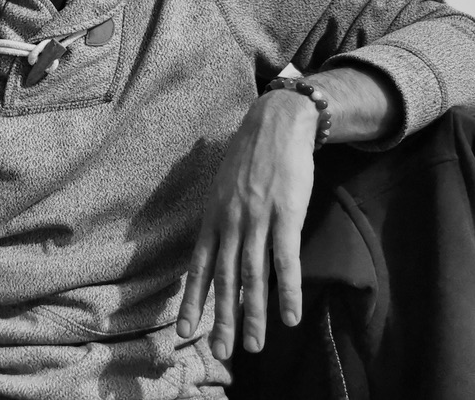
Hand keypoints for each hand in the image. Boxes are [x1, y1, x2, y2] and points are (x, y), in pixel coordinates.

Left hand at [176, 91, 317, 360]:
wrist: (276, 122)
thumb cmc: (250, 154)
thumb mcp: (221, 183)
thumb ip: (217, 214)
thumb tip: (212, 240)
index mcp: (213, 215)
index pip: (200, 266)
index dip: (194, 300)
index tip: (185, 331)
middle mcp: (230, 220)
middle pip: (224, 278)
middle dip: (220, 318)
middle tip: (220, 353)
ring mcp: (257, 218)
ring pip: (252, 275)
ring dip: (252, 314)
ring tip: (251, 346)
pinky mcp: (285, 214)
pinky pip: (285, 259)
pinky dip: (287, 290)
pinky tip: (289, 317)